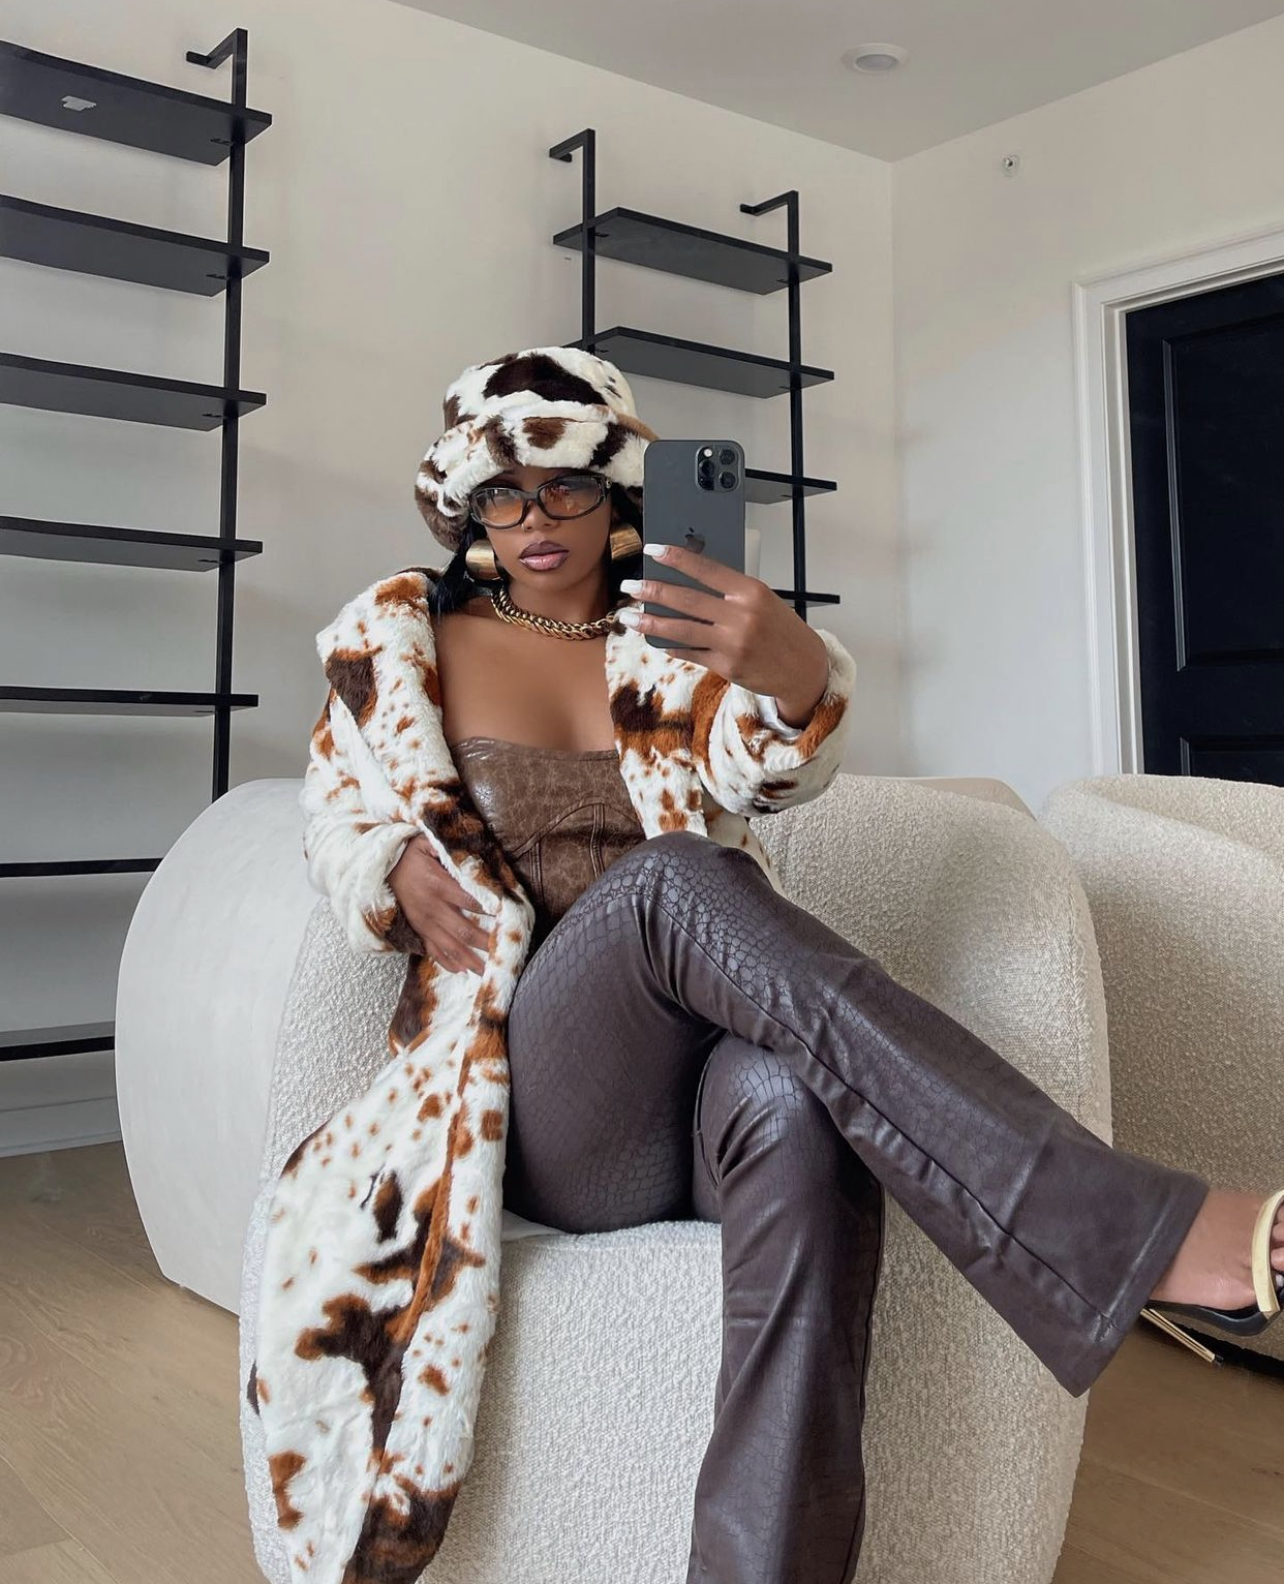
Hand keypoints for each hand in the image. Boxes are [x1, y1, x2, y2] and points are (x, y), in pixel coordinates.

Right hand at [389, 835, 494, 975]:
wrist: (377, 872)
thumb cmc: (408, 856)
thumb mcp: (425, 843)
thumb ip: (448, 847)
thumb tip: (471, 849)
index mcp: (438, 885)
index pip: (470, 900)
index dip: (490, 909)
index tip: (509, 917)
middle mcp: (432, 909)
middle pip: (464, 930)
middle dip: (486, 942)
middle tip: (505, 953)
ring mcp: (424, 924)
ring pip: (451, 947)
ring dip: (471, 960)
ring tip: (489, 972)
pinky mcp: (419, 932)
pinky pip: (434, 952)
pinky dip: (449, 963)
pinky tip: (464, 971)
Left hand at [619, 542, 828, 720]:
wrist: (803, 668)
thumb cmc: (781, 629)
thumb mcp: (762, 600)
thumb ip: (729, 590)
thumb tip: (688, 580)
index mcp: (751, 591)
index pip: (706, 569)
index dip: (676, 558)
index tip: (653, 550)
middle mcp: (740, 616)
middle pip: (686, 600)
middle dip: (652, 591)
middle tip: (630, 586)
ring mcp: (732, 643)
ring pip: (681, 629)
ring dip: (650, 622)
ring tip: (628, 617)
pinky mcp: (726, 666)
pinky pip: (690, 652)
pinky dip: (671, 645)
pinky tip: (657, 640)